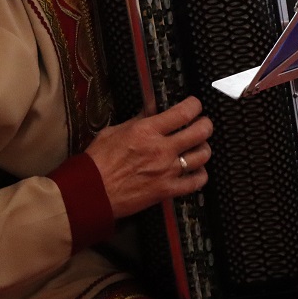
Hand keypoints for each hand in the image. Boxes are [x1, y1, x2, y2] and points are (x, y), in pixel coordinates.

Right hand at [85, 96, 212, 217]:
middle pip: (200, 132)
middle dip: (206, 124)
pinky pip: (196, 182)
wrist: (91, 193)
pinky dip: (200, 175)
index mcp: (147, 131)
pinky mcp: (167, 190)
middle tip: (203, 123)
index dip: (195, 105)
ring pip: (202, 155)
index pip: (183, 112)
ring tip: (198, 146)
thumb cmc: (98, 162)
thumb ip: (139, 119)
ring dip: (204, 148)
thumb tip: (152, 107)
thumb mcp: (114, 131)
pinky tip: (195, 170)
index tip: (195, 105)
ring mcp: (167, 171)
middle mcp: (161, 149)